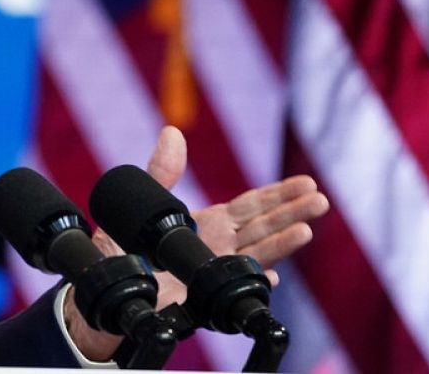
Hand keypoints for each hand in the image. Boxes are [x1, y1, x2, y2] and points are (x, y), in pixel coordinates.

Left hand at [62, 126, 330, 360]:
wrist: (109, 286)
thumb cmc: (127, 246)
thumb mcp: (145, 203)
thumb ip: (160, 172)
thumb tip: (172, 132)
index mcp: (211, 224)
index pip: (253, 206)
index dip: (279, 194)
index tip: (305, 183)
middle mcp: (220, 247)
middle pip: (264, 226)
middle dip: (292, 212)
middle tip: (319, 199)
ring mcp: (216, 271)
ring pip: (257, 254)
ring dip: (283, 243)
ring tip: (306, 229)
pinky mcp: (204, 295)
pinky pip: (233, 287)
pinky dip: (252, 281)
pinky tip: (270, 275)